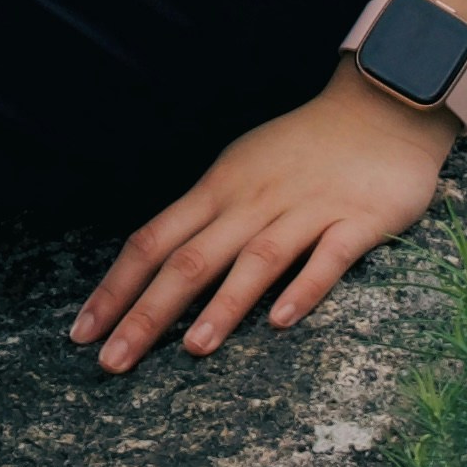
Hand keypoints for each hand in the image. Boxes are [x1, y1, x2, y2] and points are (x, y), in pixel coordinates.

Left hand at [71, 65, 464, 368]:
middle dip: (148, 312)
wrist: (383, 105)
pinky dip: (304, 288)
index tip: (82, 331)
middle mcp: (253, 201)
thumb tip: (156, 262)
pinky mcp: (358, 220)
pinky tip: (281, 321)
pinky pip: (328, 257)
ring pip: (256, 260)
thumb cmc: (304, 147)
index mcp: (218, 188)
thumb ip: (206, 216)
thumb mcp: (240, 168)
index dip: (115, 287)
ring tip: (194, 349)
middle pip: (191, 259)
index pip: (153, 241)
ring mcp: (306, 210)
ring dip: (222, 305)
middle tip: (113, 361)